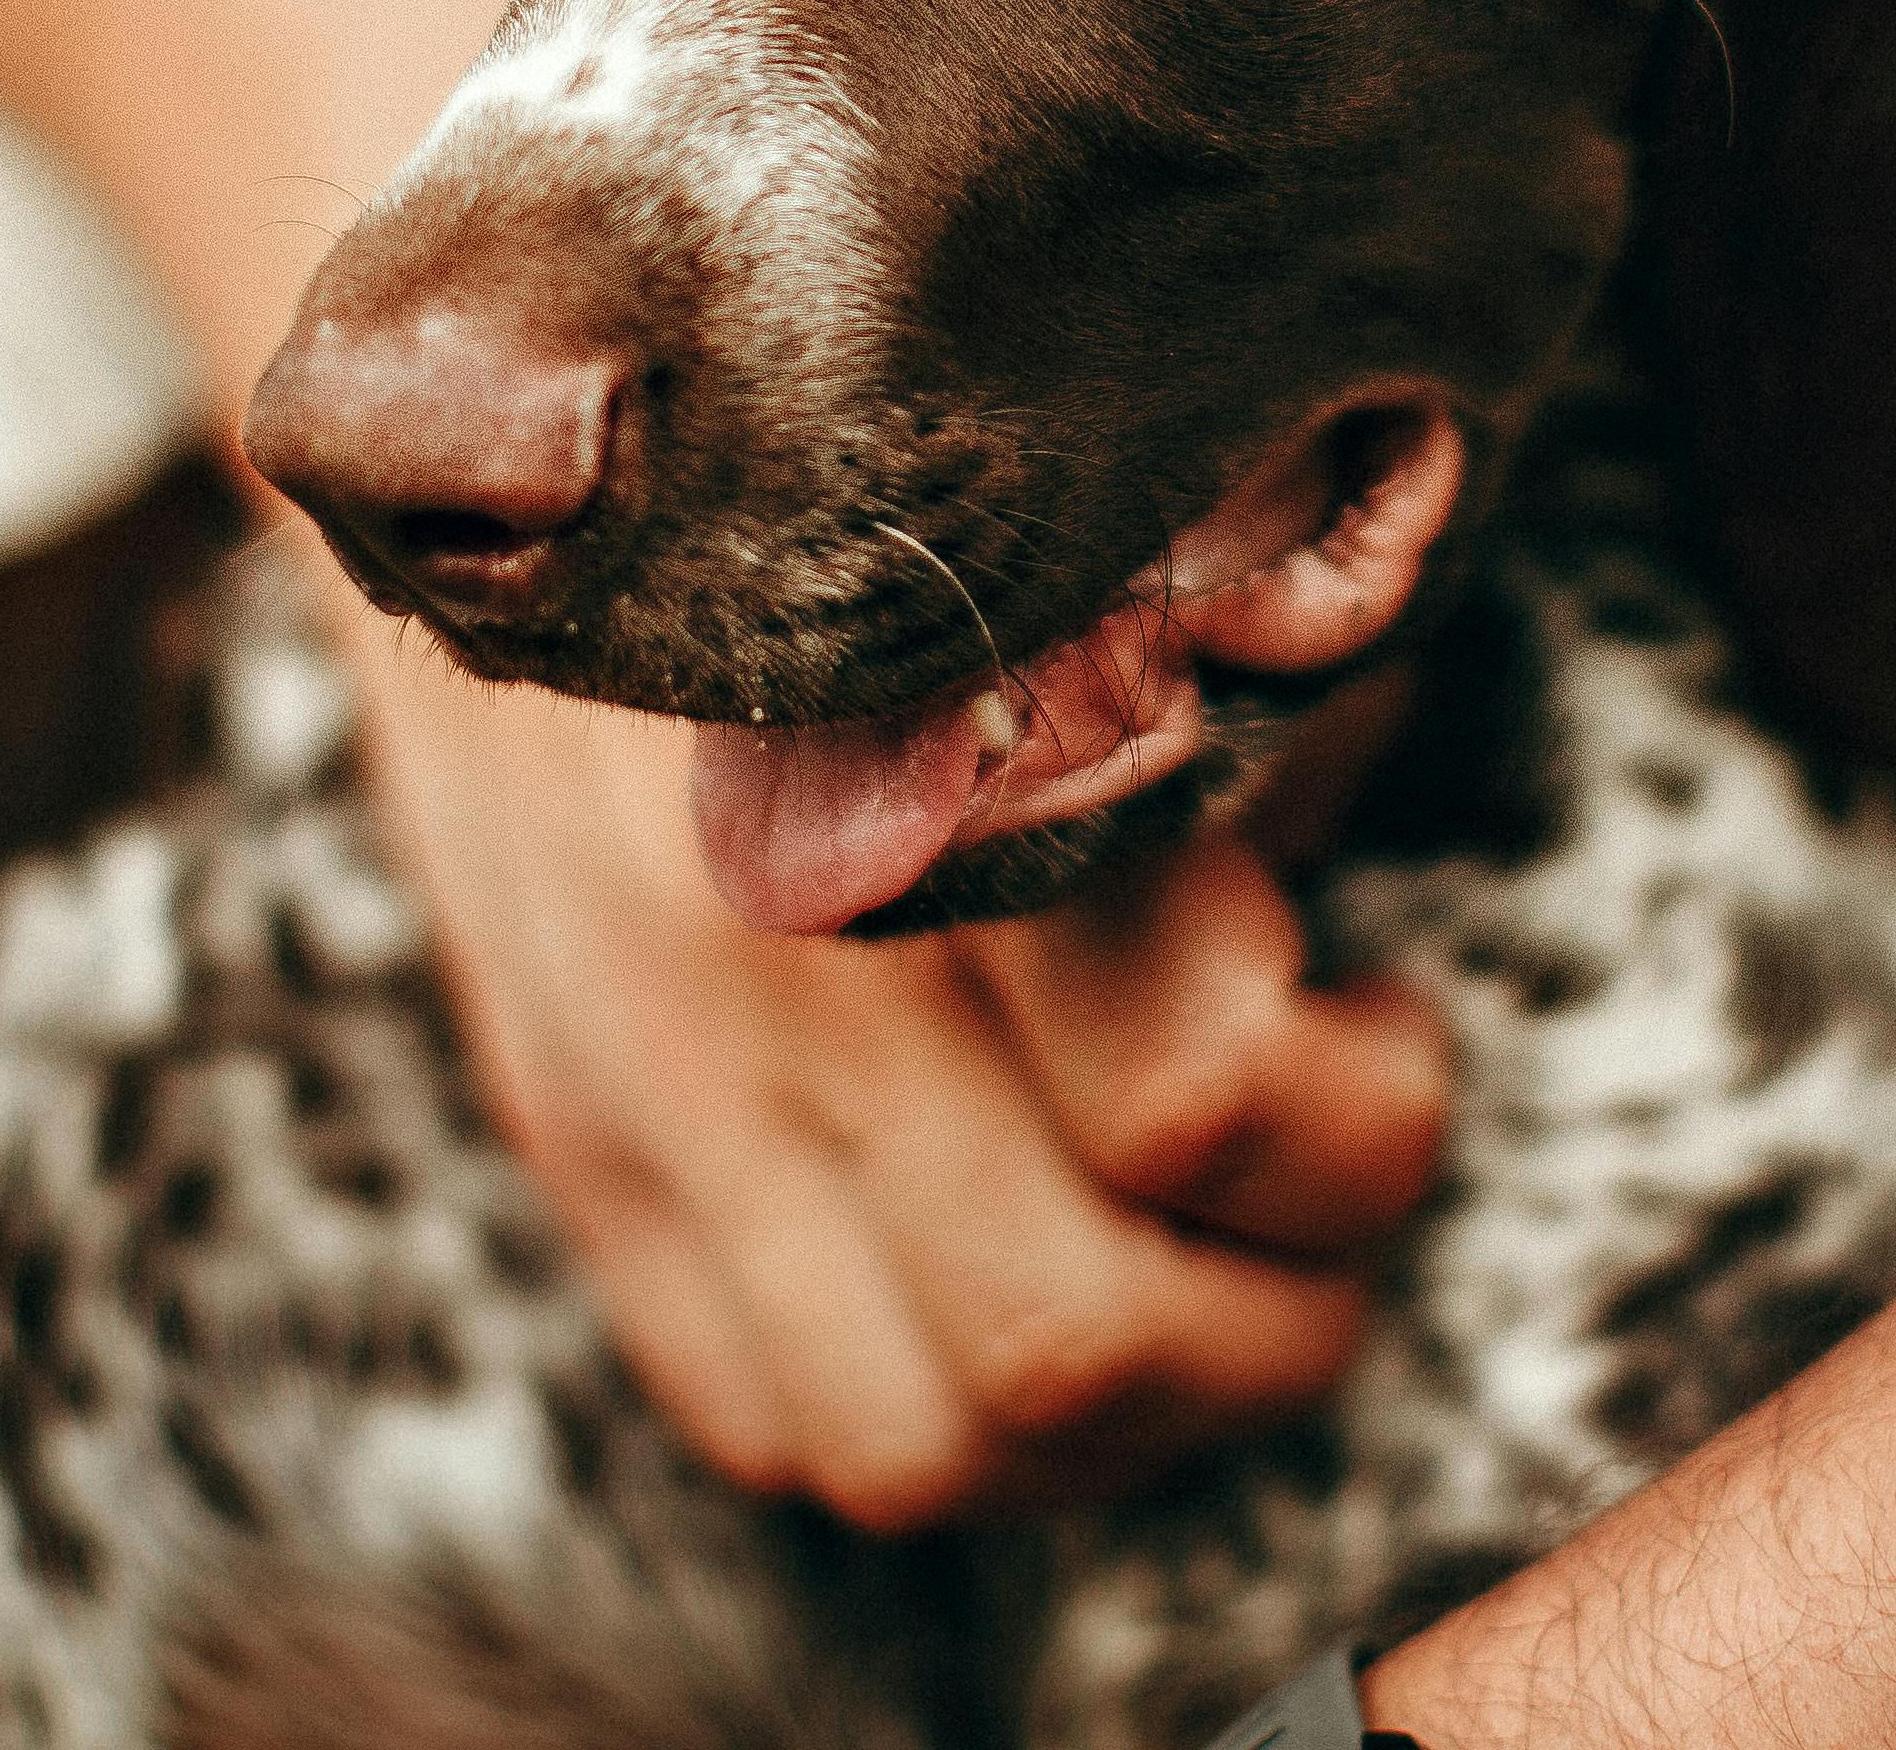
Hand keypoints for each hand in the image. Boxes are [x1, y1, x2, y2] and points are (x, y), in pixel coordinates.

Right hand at [330, 581, 1452, 1525]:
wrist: (516, 450)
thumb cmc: (888, 499)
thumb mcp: (1102, 543)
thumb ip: (1239, 691)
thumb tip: (1377, 802)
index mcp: (923, 777)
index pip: (1196, 1094)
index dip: (1363, 1109)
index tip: (1379, 1009)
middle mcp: (759, 964)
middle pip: (1075, 1341)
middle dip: (1278, 1318)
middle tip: (1325, 1183)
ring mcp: (643, 1089)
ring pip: (924, 1445)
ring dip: (1121, 1419)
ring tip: (1195, 1260)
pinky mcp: (581, 1157)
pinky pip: (775, 1421)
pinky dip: (940, 1411)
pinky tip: (1019, 1264)